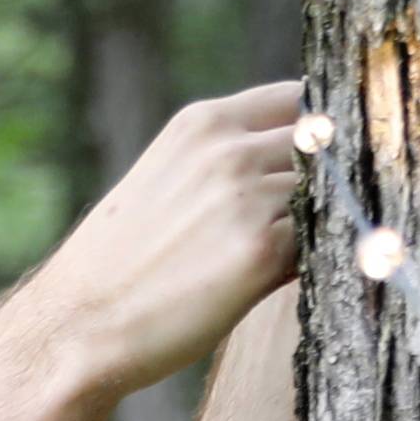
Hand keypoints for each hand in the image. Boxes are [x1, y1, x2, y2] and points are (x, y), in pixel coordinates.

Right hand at [13, 78, 316, 403]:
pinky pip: (322, 244)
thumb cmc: (122, 262)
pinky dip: (324, 260)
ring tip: (315, 252)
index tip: (338, 159)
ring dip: (332, 222)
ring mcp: (247, 198)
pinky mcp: (261, 253)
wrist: (80, 323)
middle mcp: (228, 150)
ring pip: (328, 195)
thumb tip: (300, 162)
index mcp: (203, 123)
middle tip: (339, 213)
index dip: (327, 130)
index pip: (300, 97)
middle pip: (326, 145)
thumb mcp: (166, 177)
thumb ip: (225, 159)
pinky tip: (303, 280)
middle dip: (336, 178)